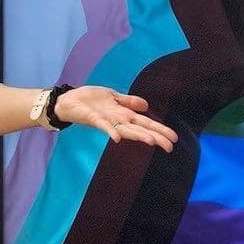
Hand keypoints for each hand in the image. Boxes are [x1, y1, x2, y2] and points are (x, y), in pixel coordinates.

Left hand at [54, 87, 178, 151]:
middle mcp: (118, 120)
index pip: (146, 123)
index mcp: (124, 115)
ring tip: (152, 142)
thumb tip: (147, 107)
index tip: (174, 139)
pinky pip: (104, 126)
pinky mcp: (94, 118)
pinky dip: (110, 132)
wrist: (69, 100)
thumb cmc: (90, 99)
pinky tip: (117, 138)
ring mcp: (107, 120)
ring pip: (126, 129)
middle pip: (140, 129)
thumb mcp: (113, 97)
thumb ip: (129, 102)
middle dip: (156, 136)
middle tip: (170, 146)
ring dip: (138, 135)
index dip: (160, 130)